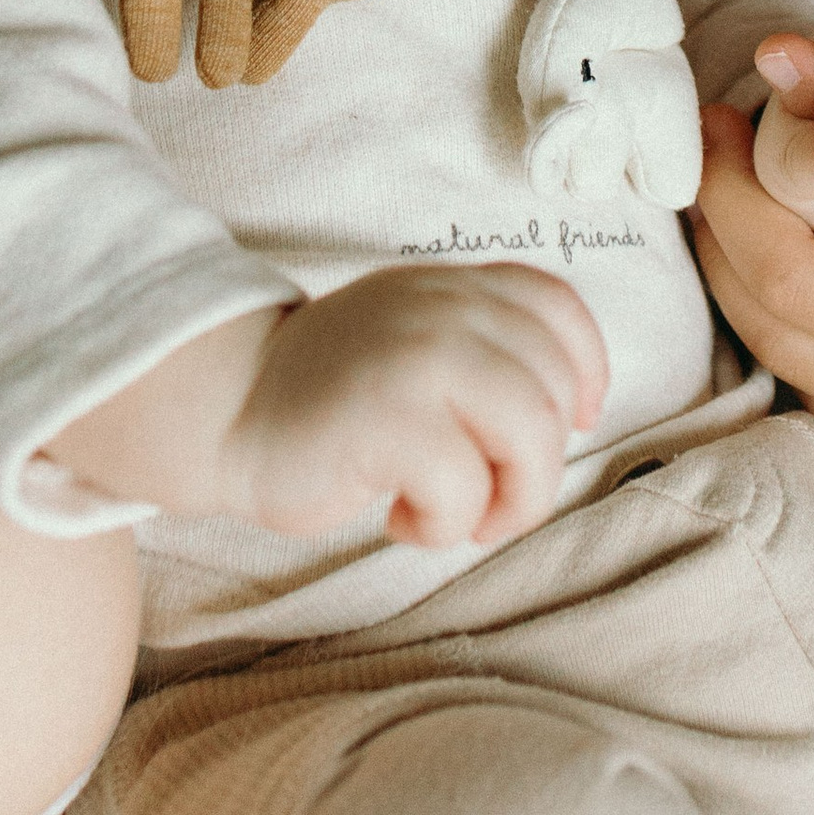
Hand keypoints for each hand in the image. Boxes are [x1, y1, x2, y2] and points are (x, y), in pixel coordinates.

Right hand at [48, 267, 609, 555]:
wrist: (229, 410)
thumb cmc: (331, 401)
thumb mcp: (413, 341)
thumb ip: (479, 348)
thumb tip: (567, 412)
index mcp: (452, 288)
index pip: (556, 308)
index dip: (584, 372)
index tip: (572, 422)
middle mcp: (443, 309)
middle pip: (553, 389)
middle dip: (537, 467)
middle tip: (487, 501)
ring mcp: (416, 357)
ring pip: (530, 433)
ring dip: (510, 501)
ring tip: (461, 519)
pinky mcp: (387, 418)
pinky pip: (465, 486)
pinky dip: (446, 526)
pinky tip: (402, 521)